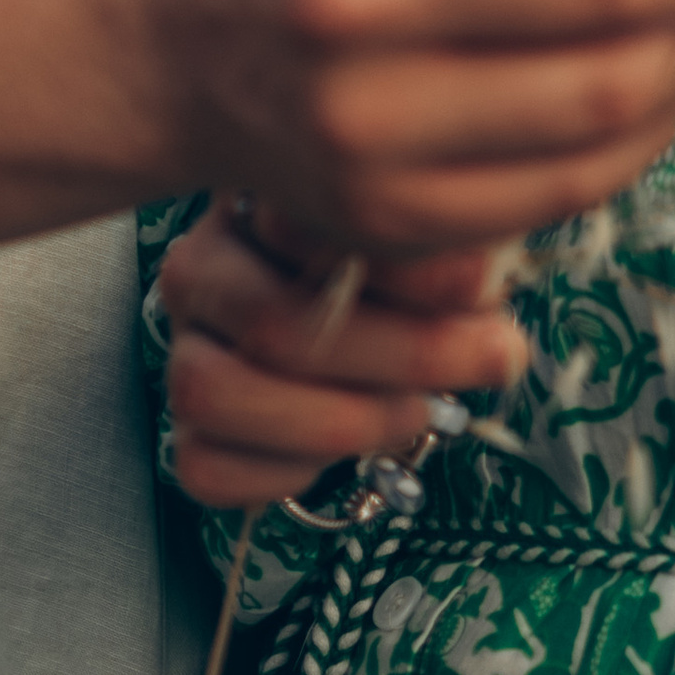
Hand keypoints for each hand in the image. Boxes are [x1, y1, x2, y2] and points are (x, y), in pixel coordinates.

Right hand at [159, 202, 524, 508]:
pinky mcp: (187, 432)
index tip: (483, 286)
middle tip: (489, 358)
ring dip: (337, 419)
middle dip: (398, 354)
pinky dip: (282, 473)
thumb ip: (444, 246)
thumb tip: (482, 280)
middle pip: (271, 321)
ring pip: (214, 395)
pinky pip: (204, 468)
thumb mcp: (426, 233)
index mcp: (255, 202)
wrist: (365, 321)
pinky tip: (350, 456)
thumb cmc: (400, 262)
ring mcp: (185, 351)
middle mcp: (201, 270)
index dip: (401, 267)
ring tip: (420, 412)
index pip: (306, 228)